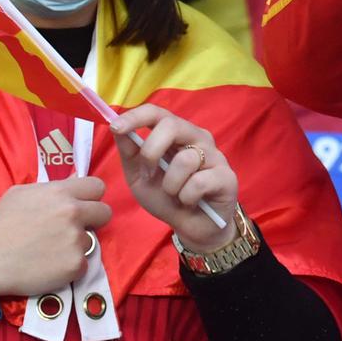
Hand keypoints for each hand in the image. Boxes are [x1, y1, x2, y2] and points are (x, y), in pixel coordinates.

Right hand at [0, 176, 112, 299]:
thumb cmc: (0, 224)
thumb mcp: (21, 193)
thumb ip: (51, 188)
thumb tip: (74, 182)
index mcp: (61, 193)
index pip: (97, 187)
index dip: (91, 197)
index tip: (83, 205)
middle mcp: (73, 214)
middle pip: (105, 213)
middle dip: (93, 220)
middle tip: (74, 228)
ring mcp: (76, 240)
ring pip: (90, 240)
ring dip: (76, 245)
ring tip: (51, 250)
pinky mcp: (76, 265)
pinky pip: (83, 264)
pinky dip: (70, 266)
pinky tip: (50, 265)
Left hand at [110, 104, 238, 253]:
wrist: (192, 228)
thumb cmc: (167, 198)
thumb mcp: (140, 177)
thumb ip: (130, 153)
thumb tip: (117, 128)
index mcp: (175, 134)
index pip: (157, 112)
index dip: (136, 116)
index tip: (116, 127)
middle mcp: (196, 138)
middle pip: (172, 124)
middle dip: (151, 151)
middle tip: (148, 174)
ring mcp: (214, 155)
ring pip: (184, 159)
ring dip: (170, 185)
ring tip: (175, 195)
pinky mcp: (226, 176)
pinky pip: (199, 182)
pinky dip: (187, 197)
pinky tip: (191, 202)